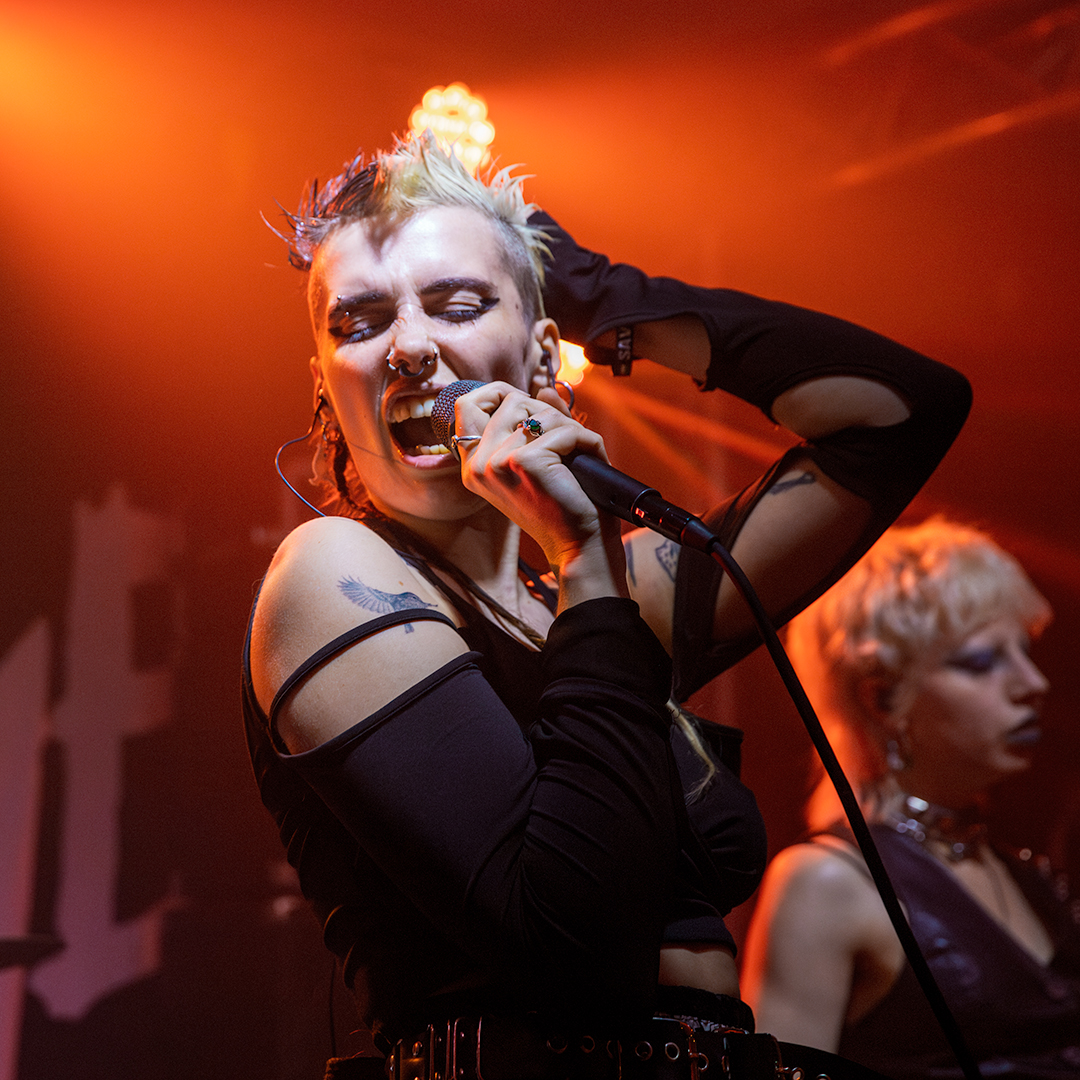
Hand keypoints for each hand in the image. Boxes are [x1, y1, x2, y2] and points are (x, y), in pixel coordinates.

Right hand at [452, 383, 628, 603]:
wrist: (578, 546)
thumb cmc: (562, 507)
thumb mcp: (541, 459)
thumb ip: (540, 421)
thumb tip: (543, 388)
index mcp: (472, 465)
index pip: (468, 404)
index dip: (500, 394)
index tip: (528, 407)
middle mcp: (477, 464)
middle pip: (511, 399)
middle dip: (547, 413)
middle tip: (566, 443)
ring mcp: (497, 463)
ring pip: (542, 412)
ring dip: (571, 429)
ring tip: (580, 456)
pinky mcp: (525, 462)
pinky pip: (565, 429)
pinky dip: (587, 441)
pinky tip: (591, 460)